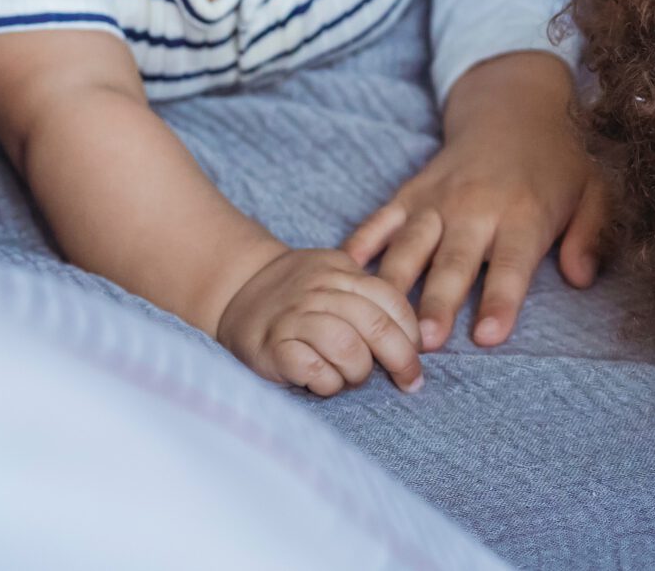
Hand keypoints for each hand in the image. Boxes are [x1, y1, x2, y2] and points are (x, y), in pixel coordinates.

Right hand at [215, 247, 423, 396]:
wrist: (236, 289)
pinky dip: (326, 383)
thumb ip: (368, 298)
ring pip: (347, 347)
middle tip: (408, 381)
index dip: (411, 332)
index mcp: (342, 272)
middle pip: (375, 325)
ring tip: (351, 377)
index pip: (391, 300)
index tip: (418, 355)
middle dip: (401, 359)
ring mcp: (293, 318)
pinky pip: (312, 370)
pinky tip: (323, 382)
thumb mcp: (334, 278)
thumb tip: (414, 338)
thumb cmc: (298, 294)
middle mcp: (319, 291)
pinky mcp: (270, 347)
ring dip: (358, 372)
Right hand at [343, 51, 609, 350]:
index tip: (487, 338)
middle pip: (453, 262)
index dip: (500, 301)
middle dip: (437, 303)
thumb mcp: (593, 191)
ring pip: (410, 246)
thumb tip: (582, 278)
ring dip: (395, 285)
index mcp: (525, 213)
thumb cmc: (558, 162)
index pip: (512, 265)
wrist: (514, 107)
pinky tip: (342, 274)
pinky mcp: (411, 193)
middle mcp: (476, 207)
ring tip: (377, 321)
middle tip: (423, 343)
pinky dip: (359, 246)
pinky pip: (380, 221)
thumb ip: (590, 235)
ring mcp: (438, 199)